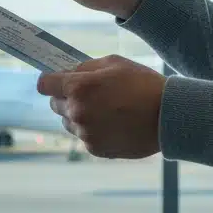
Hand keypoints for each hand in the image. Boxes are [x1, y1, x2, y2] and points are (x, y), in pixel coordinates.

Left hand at [36, 55, 165, 158]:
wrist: (168, 116)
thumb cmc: (142, 84)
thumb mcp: (113, 63)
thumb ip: (85, 67)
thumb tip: (68, 71)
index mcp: (78, 88)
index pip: (44, 85)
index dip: (50, 81)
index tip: (57, 80)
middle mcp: (77, 112)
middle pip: (55, 105)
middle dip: (66, 97)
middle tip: (87, 93)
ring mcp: (85, 133)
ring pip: (69, 122)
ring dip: (78, 115)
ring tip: (103, 109)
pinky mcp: (95, 148)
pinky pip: (84, 137)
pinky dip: (92, 130)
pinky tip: (111, 123)